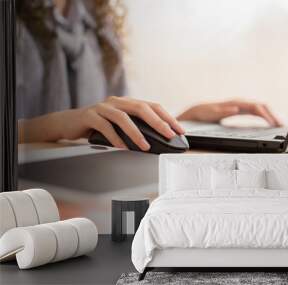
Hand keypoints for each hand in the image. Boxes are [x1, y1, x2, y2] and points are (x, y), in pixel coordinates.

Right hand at [19, 97, 184, 150]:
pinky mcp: (89, 115)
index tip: (180, 130)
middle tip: (169, 135)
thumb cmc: (98, 126)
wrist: (68, 123)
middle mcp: (117, 102)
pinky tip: (122, 147)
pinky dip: (115, 137)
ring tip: (145, 146)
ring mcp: (103, 107)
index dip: (168, 117)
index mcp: (128, 103)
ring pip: (123, 117)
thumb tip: (158, 141)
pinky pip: (105, 126)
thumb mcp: (120, 126)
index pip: (153, 106)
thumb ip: (136, 128)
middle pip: (142, 108)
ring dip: (136, 133)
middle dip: (158, 122)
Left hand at [177, 100, 280, 125]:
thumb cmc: (205, 113)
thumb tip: (236, 109)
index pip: (256, 108)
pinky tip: (268, 122)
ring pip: (261, 108)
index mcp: (236, 103)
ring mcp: (241, 106)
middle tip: (281, 125)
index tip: (272, 123)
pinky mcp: (240, 110)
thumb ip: (224, 111)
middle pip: (262, 106)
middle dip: (273, 115)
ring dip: (270, 115)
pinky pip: (256, 111)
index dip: (265, 115)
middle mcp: (240, 103)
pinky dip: (265, 116)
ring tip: (279, 124)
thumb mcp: (212, 113)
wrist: (198, 111)